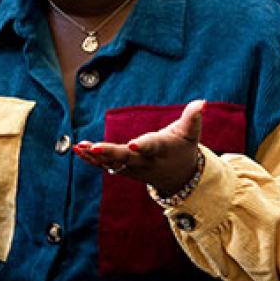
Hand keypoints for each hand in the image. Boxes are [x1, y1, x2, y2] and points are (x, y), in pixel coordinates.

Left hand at [74, 100, 204, 195]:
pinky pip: (105, 166)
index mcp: (161, 150)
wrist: (180, 178)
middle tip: (94, 148)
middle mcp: (145, 161)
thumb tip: (202, 102)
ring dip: (95, 156)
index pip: (151, 147)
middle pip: (126, 158)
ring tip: (80, 147)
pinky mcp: (124, 170)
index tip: (132, 145)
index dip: (142, 146)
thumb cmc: (183, 149)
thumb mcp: (191, 134)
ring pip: (112, 163)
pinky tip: (77, 149)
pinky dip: (91, 160)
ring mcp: (133, 168)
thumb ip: (193, 118)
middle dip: (110, 153)